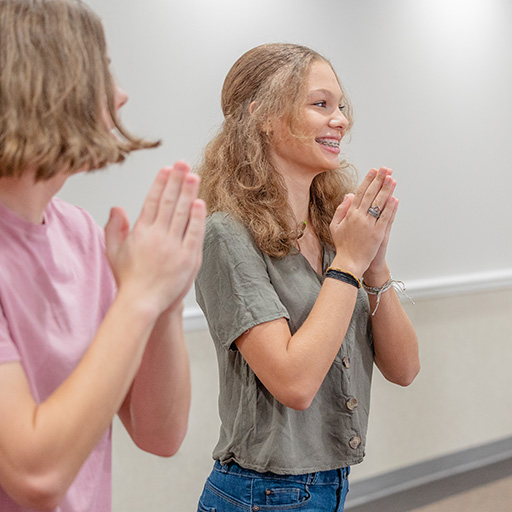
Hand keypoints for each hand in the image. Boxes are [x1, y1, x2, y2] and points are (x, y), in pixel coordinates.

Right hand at [104, 162, 205, 315]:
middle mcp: (157, 236)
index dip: (160, 183)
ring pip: (182, 213)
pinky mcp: (188, 258)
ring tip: (193, 175)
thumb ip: (114, 228)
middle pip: (168, 202)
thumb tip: (117, 207)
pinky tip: (200, 202)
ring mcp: (173, 246)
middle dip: (176, 180)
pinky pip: (194, 233)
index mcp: (140, 232)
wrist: (142, 303)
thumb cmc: (129, 280)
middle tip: (182, 163)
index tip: (166, 169)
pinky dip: (197, 217)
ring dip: (188, 192)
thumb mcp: (113, 252)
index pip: (152, 201)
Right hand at [329, 167, 395, 276]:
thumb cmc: (342, 246)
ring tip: (392, 179)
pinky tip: (394, 198)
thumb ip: (341, 209)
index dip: (368, 180)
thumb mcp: (335, 226)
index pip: (360, 193)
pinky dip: (390, 208)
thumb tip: (349, 195)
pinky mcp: (378, 234)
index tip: (373, 171)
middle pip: (371, 195)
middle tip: (385, 169)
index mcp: (350, 214)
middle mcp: (360, 217)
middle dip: (379, 180)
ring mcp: (370, 225)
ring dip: (386, 190)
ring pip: (380, 204)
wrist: (348, 263)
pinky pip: (386, 218)